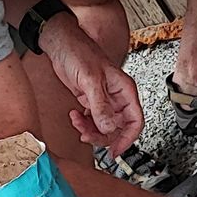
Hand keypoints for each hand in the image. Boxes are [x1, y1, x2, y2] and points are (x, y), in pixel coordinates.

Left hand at [38, 19, 143, 153]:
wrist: (61, 45)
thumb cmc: (79, 53)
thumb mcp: (91, 80)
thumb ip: (101, 106)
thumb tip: (109, 128)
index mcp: (125, 90)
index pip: (135, 121)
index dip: (127, 139)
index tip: (115, 151)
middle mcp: (117, 97)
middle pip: (118, 128)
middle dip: (102, 135)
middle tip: (86, 136)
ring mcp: (104, 100)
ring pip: (104, 127)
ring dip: (90, 130)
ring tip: (78, 123)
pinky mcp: (91, 101)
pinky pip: (92, 121)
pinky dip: (83, 124)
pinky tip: (75, 116)